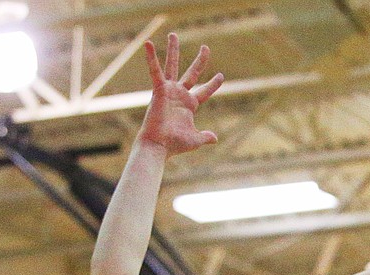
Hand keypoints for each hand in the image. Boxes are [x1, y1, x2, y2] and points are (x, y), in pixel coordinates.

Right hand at [138, 33, 225, 155]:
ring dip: (173, 50)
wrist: (159, 145)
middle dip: (200, 61)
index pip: (204, 91)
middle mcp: (180, 95)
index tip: (221, 76)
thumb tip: (215, 138)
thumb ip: (205, 137)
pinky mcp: (159, 90)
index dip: (213, 84)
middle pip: (192, 73)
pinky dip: (151, 58)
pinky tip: (147, 43)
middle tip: (206, 47)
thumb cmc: (175, 144)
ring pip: (172, 66)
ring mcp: (169, 91)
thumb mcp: (195, 139)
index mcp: (189, 105)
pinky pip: (155, 71)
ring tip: (173, 34)